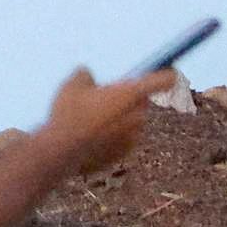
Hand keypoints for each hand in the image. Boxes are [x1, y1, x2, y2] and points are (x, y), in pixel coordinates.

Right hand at [43, 67, 170, 175]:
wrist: (60, 151)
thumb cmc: (68, 113)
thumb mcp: (72, 85)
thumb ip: (85, 74)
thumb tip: (86, 72)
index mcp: (131, 93)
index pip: (165, 79)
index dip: (165, 74)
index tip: (164, 72)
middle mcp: (138, 115)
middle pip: (141, 102)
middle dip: (127, 100)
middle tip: (102, 101)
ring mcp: (133, 137)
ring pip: (131, 123)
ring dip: (118, 120)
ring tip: (90, 122)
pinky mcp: (123, 154)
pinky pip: (121, 141)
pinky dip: (110, 139)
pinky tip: (88, 139)